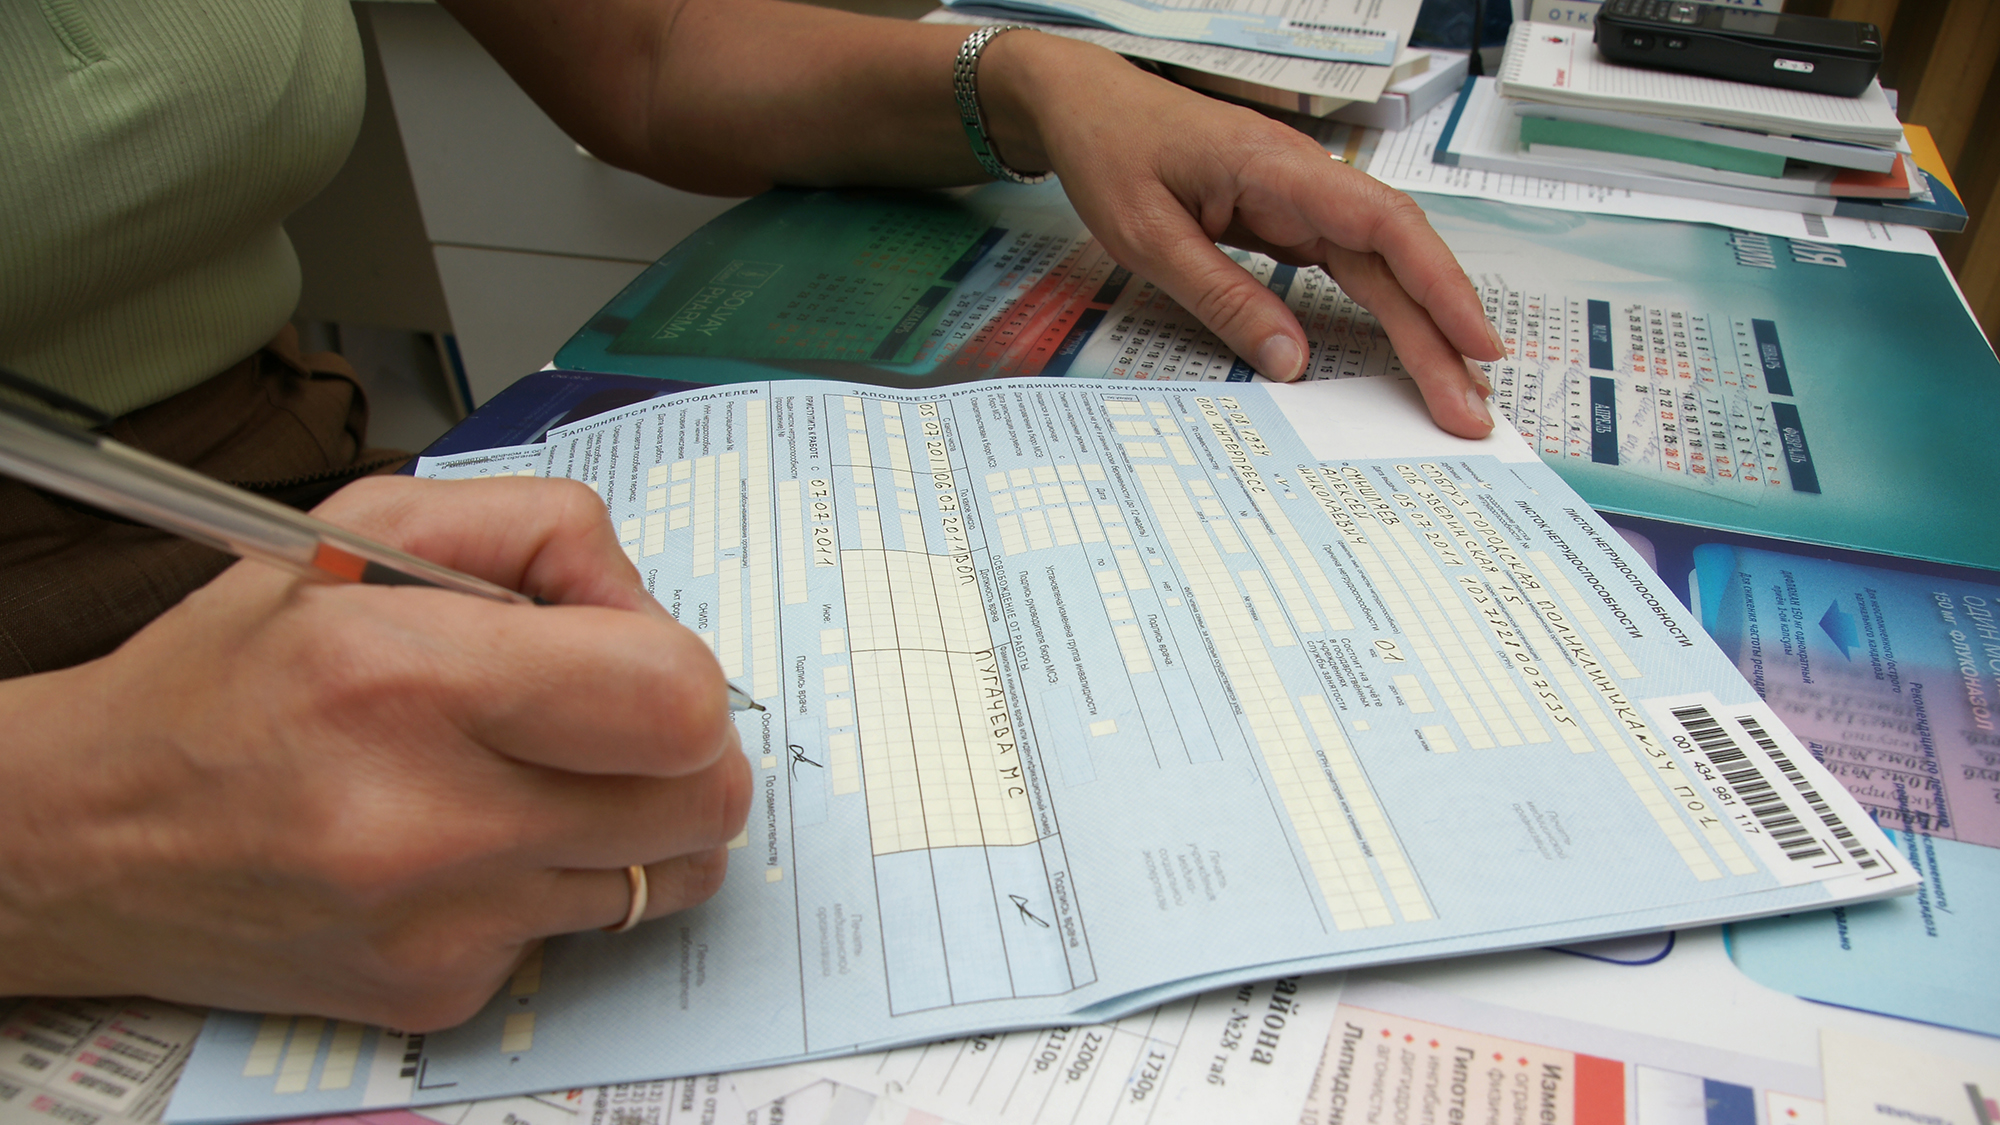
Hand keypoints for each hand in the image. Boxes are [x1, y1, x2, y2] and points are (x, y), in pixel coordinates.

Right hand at [0, 476, 750, 1029]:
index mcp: (409, 678)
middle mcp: (429, 819)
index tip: (630, 658)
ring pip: (663, 875)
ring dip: (630, 817)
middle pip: (702, 803)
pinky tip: (463, 843)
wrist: (86, 838)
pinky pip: (575, 928)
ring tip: (532, 775)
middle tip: (609, 719)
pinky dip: (548, 879)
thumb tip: (648, 606)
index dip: (681, 671)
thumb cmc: (229, 675)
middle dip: (686, 750)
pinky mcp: (438, 992)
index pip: (674, 700)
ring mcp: (440, 924)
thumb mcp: (366, 530)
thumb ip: (540, 531)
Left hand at [982, 33, 1504, 438]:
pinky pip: (1349, 266)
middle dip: (1441, 333)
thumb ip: (1221, 297)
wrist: (1086, 105)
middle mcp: (1306, 181)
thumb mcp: (1149, 237)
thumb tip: (1289, 364)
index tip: (1475, 344)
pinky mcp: (1287, 217)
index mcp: (1279, 169)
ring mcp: (1301, 199)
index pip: (1386, 226)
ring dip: (1421, 326)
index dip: (1441, 287)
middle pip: (1396, 257)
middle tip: (1471, 408)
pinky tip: (1408, 346)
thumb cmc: (1112, 153)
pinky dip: (1384, 308)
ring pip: (1381, 265)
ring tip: (1453, 390)